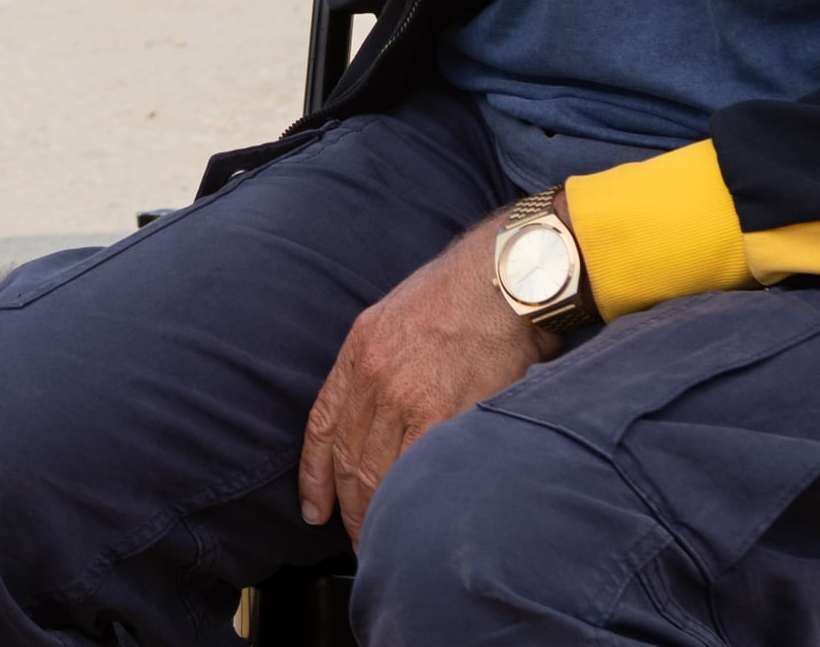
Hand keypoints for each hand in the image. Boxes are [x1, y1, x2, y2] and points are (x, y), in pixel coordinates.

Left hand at [296, 208, 549, 543]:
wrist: (504, 278)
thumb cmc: (460, 293)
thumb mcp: (395, 315)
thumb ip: (378, 361)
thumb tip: (375, 409)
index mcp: (359, 351)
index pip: (323, 427)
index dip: (315, 477)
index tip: (314, 510)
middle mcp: (375, 378)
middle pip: (349, 462)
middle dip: (349, 508)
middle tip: (356, 538)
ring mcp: (409, 398)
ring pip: (378, 475)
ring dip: (377, 516)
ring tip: (383, 542)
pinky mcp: (447, 414)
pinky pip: (416, 472)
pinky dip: (410, 503)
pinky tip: (412, 522)